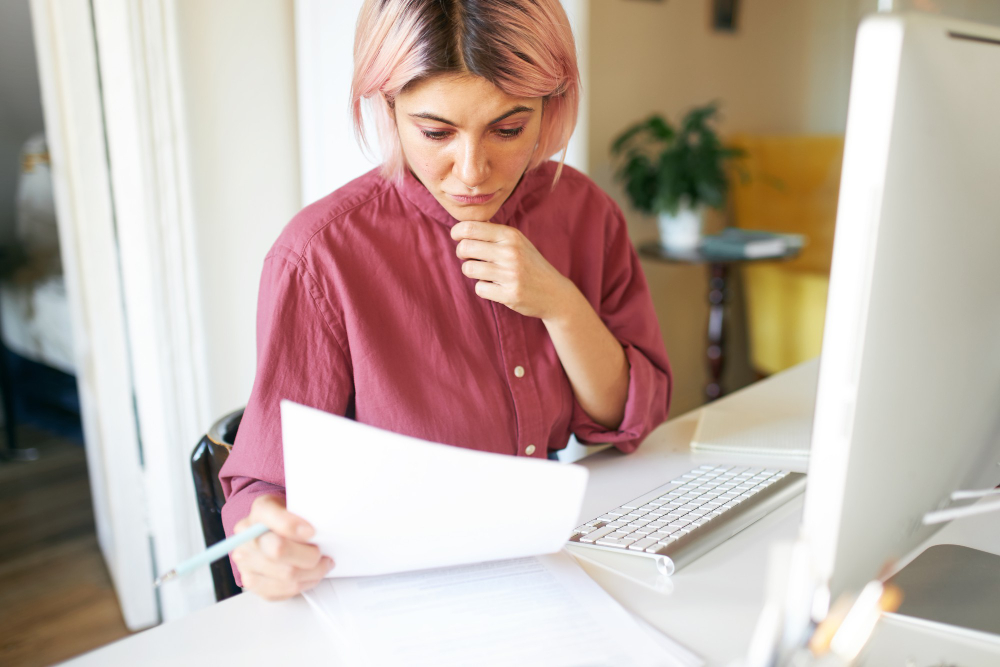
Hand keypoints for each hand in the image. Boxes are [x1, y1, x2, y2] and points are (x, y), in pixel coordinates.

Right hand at [232, 494, 333, 600]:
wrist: (273, 533)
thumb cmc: (289, 519)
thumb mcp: (297, 505)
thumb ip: (304, 513)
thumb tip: (316, 531)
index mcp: (260, 510)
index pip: (272, 517)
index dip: (293, 526)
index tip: (312, 531)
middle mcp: (247, 536)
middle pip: (279, 551)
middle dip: (309, 555)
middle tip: (322, 554)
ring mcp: (245, 561)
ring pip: (286, 575)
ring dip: (312, 573)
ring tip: (321, 565)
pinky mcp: (251, 582)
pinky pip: (282, 591)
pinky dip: (303, 584)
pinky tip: (309, 576)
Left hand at [451, 220, 574, 320]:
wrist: (554, 293)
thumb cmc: (530, 265)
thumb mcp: (517, 242)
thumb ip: (493, 233)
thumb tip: (464, 225)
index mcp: (511, 236)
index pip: (470, 228)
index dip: (457, 232)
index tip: (457, 237)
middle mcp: (511, 252)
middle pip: (465, 248)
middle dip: (461, 253)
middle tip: (468, 257)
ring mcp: (510, 274)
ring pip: (468, 269)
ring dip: (471, 271)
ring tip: (483, 272)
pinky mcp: (509, 294)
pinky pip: (479, 289)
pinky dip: (483, 288)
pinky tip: (494, 286)